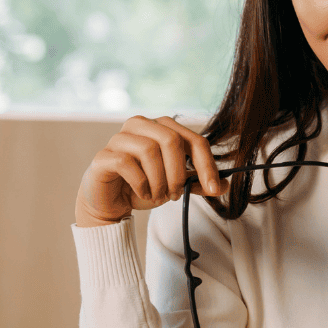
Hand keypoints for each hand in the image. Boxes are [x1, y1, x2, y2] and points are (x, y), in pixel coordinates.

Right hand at [75, 116, 227, 226]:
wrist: (110, 203)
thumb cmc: (143, 187)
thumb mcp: (175, 185)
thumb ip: (197, 182)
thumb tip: (224, 185)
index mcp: (161, 127)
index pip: (193, 139)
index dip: (207, 164)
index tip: (214, 189)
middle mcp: (140, 125)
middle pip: (171, 140)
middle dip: (179, 173)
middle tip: (175, 194)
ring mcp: (119, 138)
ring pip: (150, 151)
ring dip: (159, 181)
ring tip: (157, 195)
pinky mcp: (103, 156)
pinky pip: (127, 163)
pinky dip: (141, 184)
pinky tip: (142, 193)